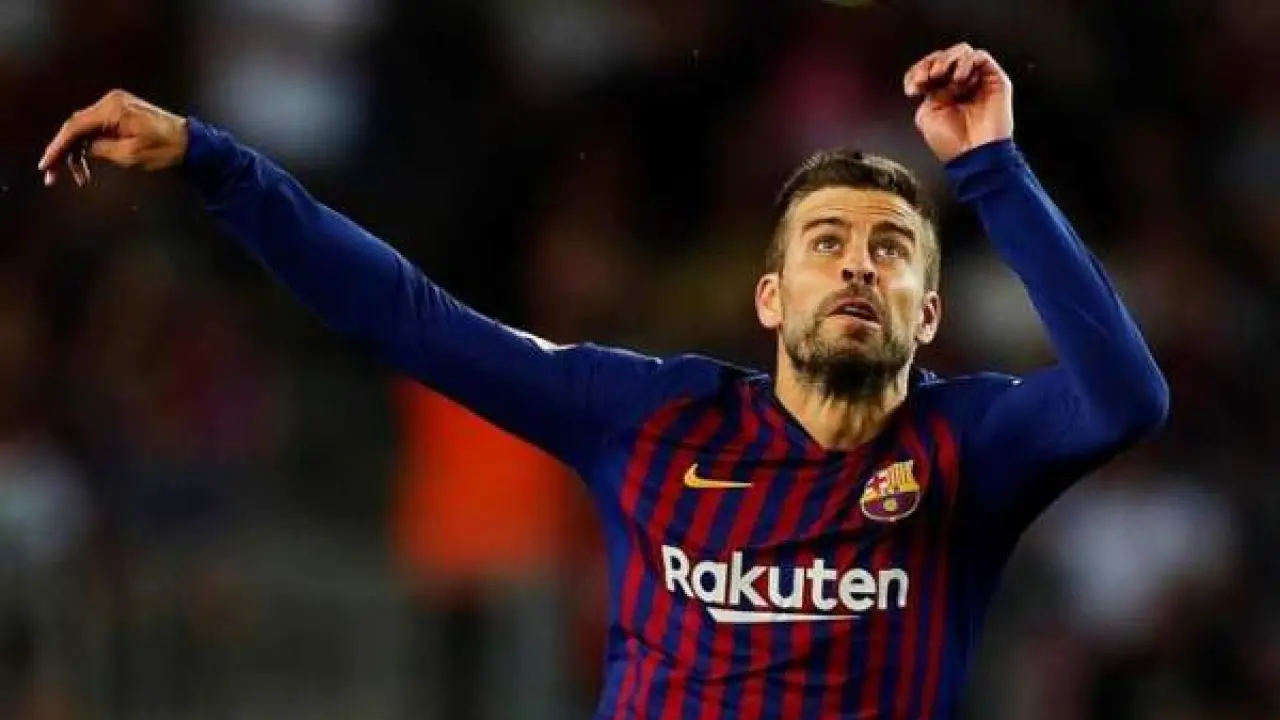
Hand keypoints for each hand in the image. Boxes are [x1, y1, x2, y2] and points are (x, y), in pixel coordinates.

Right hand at [38, 89, 188, 186]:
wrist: (192, 144)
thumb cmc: (165, 149)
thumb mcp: (131, 155)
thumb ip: (101, 150)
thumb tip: (84, 150)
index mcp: (113, 109)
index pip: (75, 127)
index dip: (58, 147)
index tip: (46, 164)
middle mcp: (111, 102)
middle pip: (76, 127)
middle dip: (64, 152)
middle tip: (52, 176)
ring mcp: (116, 107)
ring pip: (85, 130)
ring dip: (78, 153)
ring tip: (79, 178)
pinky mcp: (121, 115)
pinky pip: (97, 129)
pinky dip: (91, 147)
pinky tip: (87, 165)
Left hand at [903, 43, 1012, 162]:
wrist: (974, 154)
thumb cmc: (952, 143)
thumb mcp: (926, 115)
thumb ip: (927, 91)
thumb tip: (931, 78)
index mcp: (942, 93)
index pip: (928, 68)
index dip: (917, 71)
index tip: (912, 87)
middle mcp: (959, 85)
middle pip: (943, 56)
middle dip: (929, 64)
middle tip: (926, 78)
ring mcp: (977, 80)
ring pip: (961, 51)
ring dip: (946, 59)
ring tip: (940, 75)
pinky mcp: (994, 79)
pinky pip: (979, 56)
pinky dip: (965, 62)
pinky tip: (958, 78)